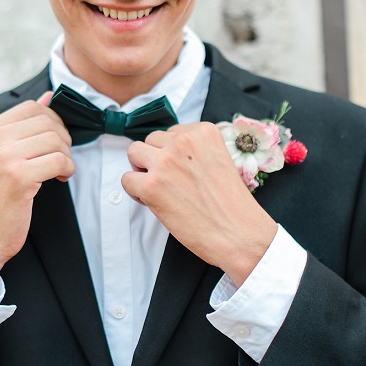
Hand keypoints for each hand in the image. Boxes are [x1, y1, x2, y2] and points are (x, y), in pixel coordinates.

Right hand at [0, 93, 73, 298]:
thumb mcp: (4, 156)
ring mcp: (3, 156)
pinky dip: (67, 169)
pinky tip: (59, 178)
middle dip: (62, 140)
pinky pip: (59, 160)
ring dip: (66, 156)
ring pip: (56, 139)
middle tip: (59, 159)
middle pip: (47, 121)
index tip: (53, 143)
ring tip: (58, 170)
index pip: (32, 107)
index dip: (52, 122)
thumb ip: (24, 127)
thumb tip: (47, 96)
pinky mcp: (18, 176)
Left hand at [122, 122, 276, 285]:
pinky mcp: (151, 186)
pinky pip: (127, 179)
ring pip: (134, 152)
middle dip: (155, 159)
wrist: (239, 233)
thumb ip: (195, 151)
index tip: (181, 171)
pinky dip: (135, 192)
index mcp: (203, 132)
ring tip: (158, 189)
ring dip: (142, 170)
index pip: (171, 133)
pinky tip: (152, 202)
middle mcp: (183, 141)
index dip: (171, 153)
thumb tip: (168, 153)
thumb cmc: (231, 205)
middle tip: (168, 182)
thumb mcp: (219, 161)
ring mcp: (165, 162)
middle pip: (151, 140)